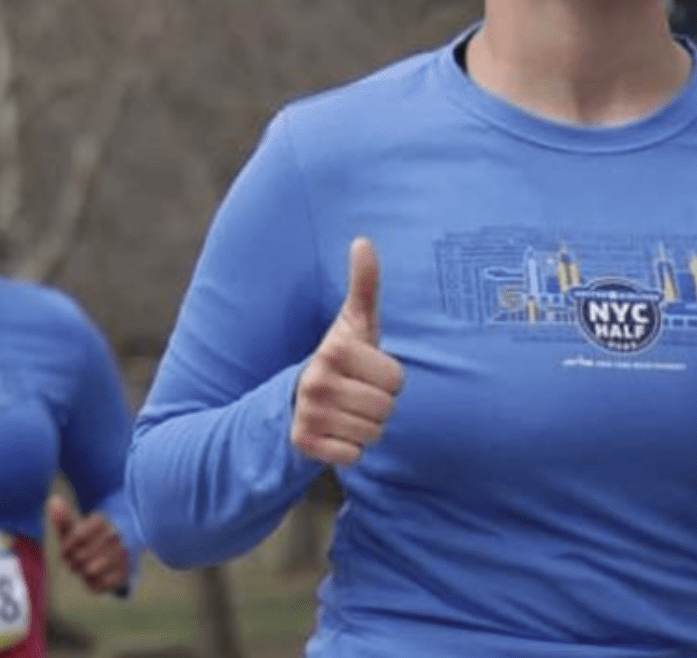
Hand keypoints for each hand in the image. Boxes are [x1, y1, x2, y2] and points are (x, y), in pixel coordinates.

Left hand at [47, 495, 129, 593]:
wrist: (116, 552)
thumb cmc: (88, 539)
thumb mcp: (75, 528)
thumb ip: (64, 518)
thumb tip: (53, 500)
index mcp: (102, 521)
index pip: (77, 537)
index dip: (66, 549)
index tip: (65, 551)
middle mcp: (115, 535)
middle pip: (81, 555)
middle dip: (72, 561)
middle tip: (74, 561)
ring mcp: (122, 554)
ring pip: (90, 569)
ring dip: (82, 571)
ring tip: (84, 567)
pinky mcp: (124, 573)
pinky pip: (100, 583)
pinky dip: (93, 582)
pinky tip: (95, 575)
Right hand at [291, 237, 402, 466]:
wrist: (299, 397)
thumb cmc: (342, 357)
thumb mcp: (355, 322)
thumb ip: (364, 285)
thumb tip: (363, 241)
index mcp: (334, 350)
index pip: (397, 379)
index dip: (389, 377)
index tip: (368, 370)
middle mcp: (316, 382)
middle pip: (387, 408)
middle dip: (380, 404)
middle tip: (359, 392)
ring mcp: (308, 414)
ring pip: (373, 433)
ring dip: (367, 426)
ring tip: (348, 410)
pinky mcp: (303, 444)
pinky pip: (353, 456)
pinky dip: (351, 448)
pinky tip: (336, 431)